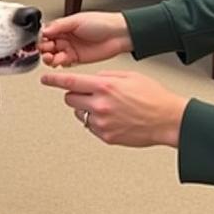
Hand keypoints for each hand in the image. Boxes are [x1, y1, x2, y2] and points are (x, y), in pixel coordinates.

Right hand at [38, 12, 132, 66]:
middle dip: (44, 49)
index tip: (39, 42)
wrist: (118, 35)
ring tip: (51, 58)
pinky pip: (63, 63)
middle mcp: (66, 37)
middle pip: (47, 45)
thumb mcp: (77, 20)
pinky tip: (59, 62)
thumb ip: (59, 25)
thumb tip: (44, 29)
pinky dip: (59, 63)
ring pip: (53, 55)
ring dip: (50, 58)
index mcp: (64, 26)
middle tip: (45, 50)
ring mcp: (71, 48)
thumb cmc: (102, 22)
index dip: (41, 38)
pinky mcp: (76, 59)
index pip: (47, 33)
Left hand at [40, 69, 187, 147]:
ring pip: (79, 113)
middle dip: (76, 94)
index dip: (54, 80)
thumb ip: (106, 76)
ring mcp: (102, 123)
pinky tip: (113, 117)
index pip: (70, 82)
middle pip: (70, 99)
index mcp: (105, 87)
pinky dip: (96, 121)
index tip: (45, 79)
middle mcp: (101, 105)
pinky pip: (91, 126)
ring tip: (107, 107)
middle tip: (89, 93)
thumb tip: (91, 79)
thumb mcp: (129, 76)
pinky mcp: (106, 136)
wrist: (168, 120)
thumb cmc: (153, 97)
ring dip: (86, 108)